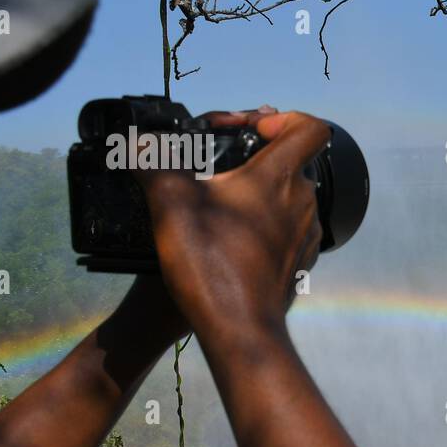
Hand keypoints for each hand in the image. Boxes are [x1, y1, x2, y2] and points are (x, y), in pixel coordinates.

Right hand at [132, 108, 330, 340]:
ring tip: (218, 203)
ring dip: (257, 192)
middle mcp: (303, 202)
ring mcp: (306, 233)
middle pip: (292, 161)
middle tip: (218, 166)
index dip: (284, 118)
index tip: (251, 129)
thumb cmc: (211, 264)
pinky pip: (286, 228)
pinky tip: (230, 236)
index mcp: (280, 178)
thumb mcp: (169, 203)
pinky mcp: (300, 260)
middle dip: (256, 156)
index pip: (311, 127)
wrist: (240, 329)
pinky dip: (262, 223)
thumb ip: (154, 163)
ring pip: (288, 196)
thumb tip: (136, 142)